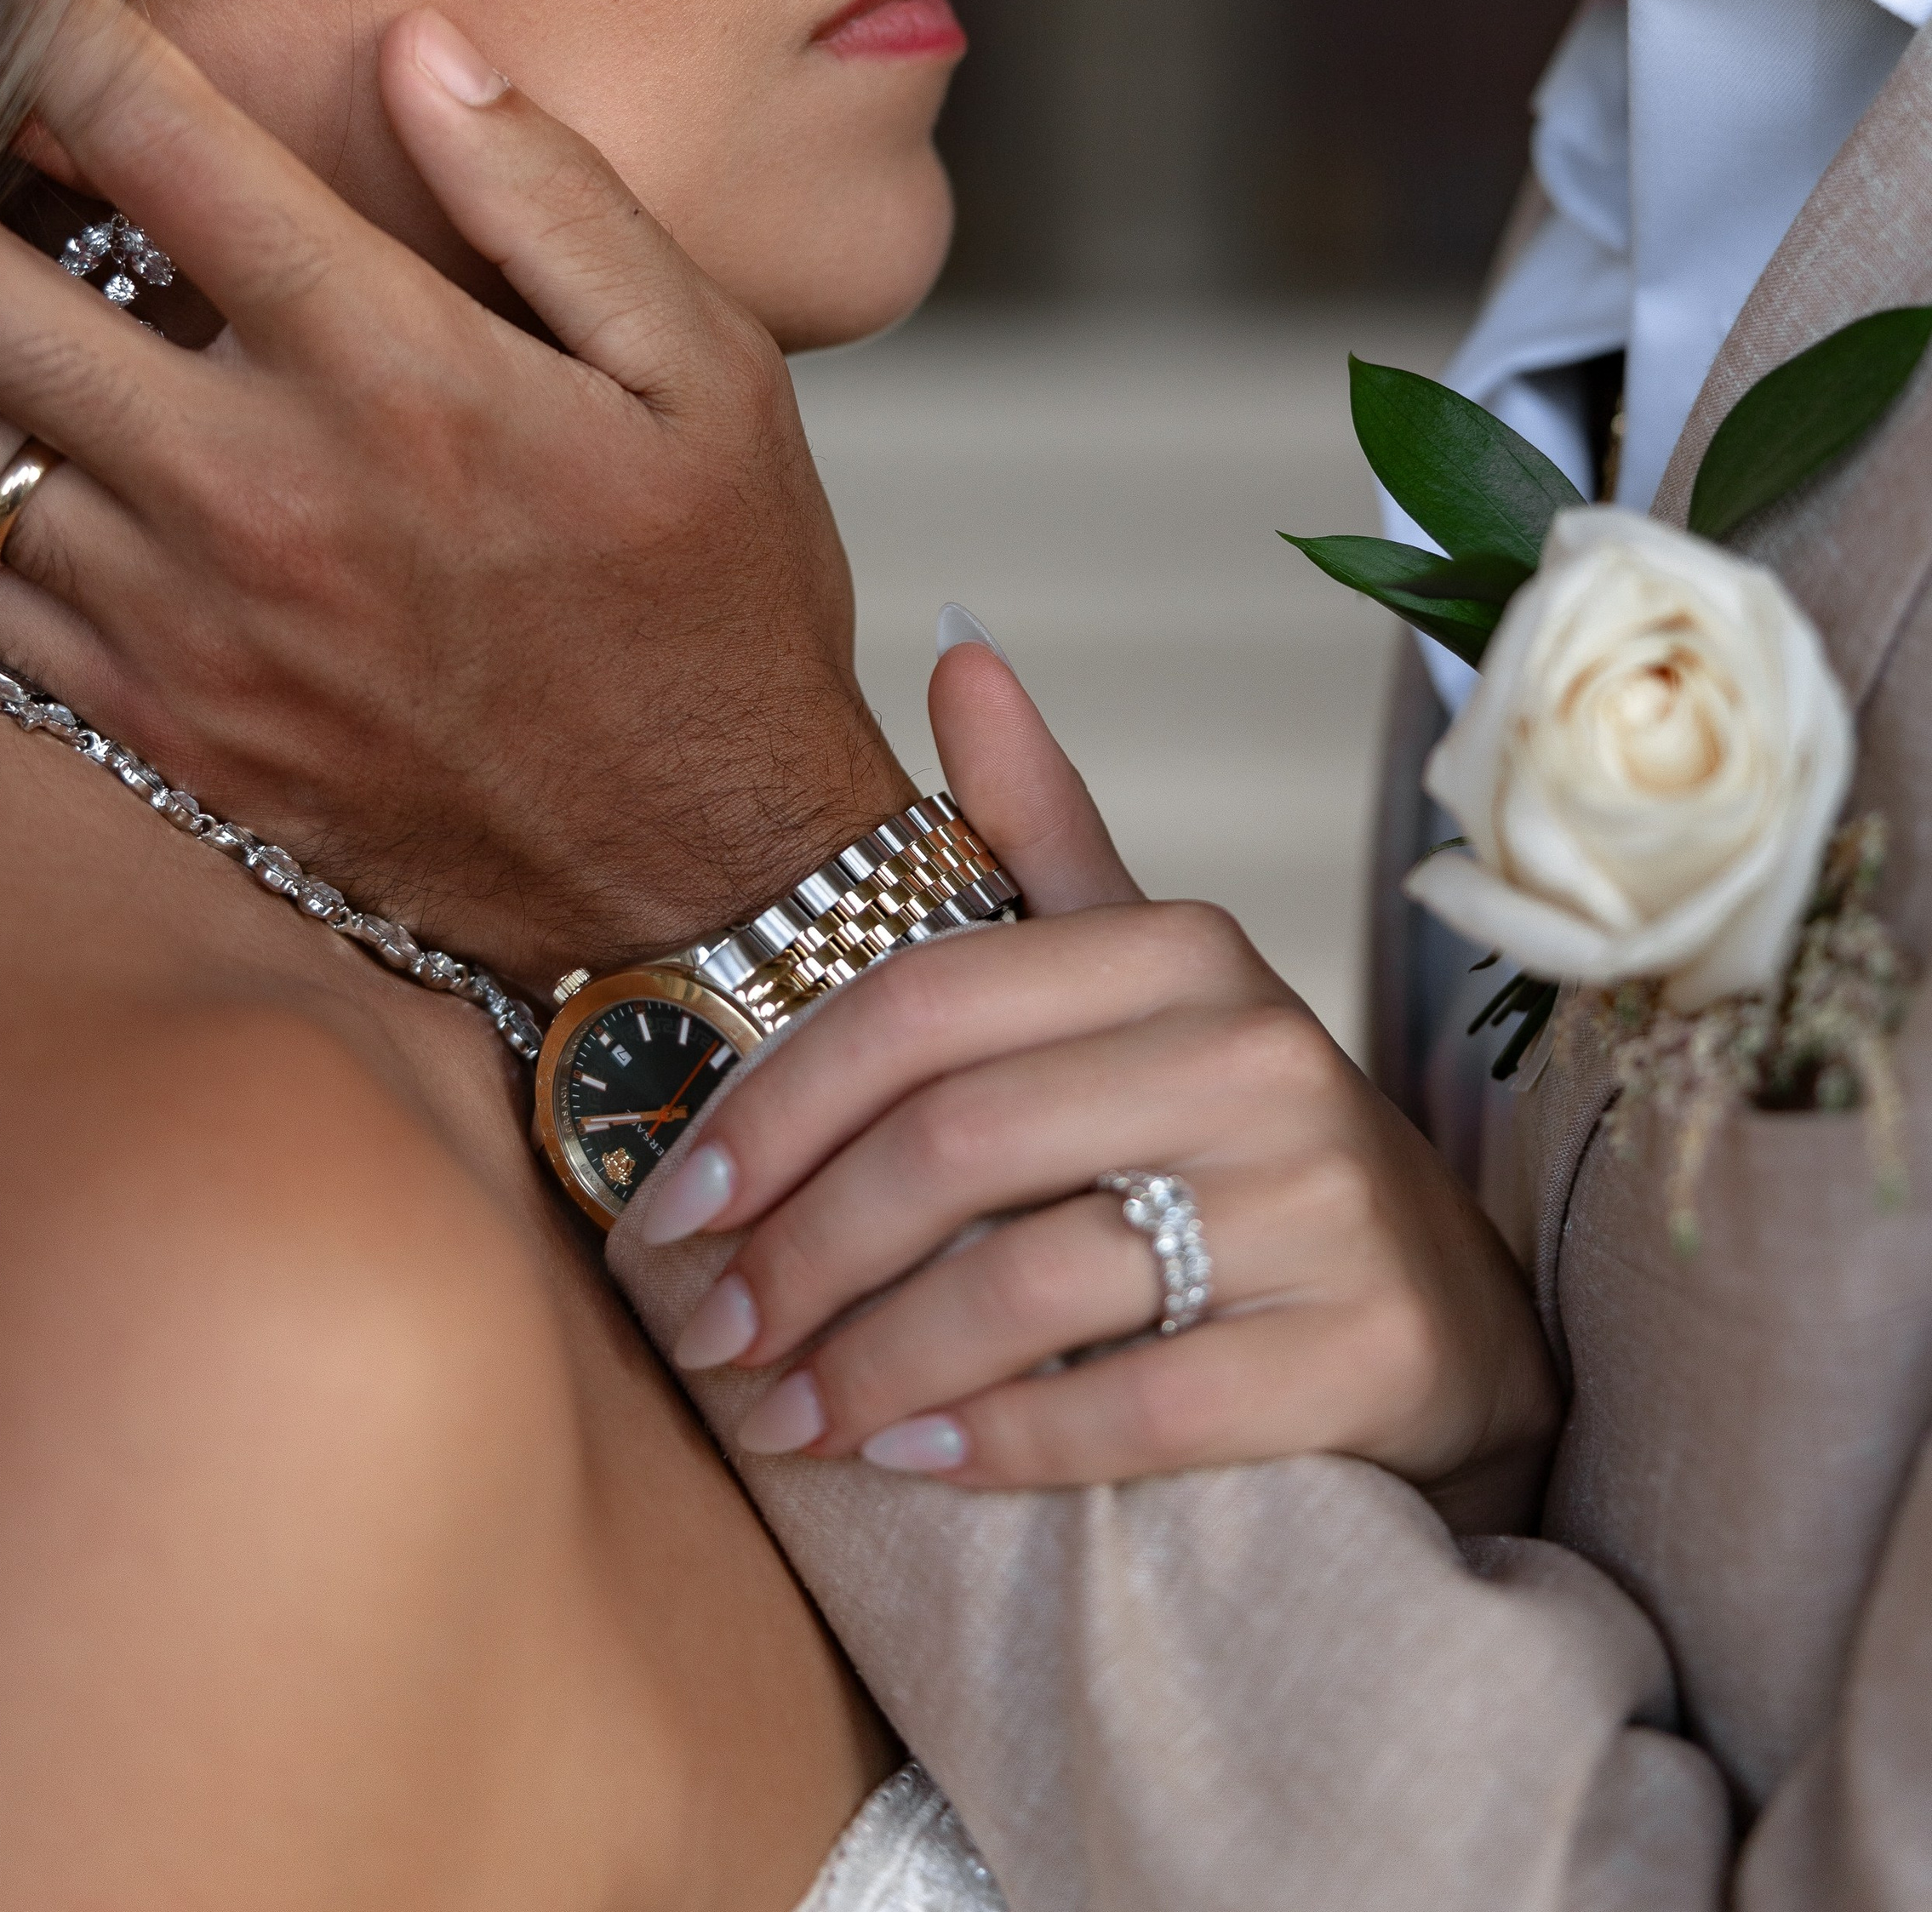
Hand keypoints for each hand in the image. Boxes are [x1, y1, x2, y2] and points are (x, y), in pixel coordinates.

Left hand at [0, 0, 911, 988]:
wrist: (703, 877)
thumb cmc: (717, 604)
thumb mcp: (708, 372)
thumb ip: (553, 198)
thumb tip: (417, 47)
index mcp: (396, 372)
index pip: (157, 148)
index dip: (55, 30)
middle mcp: (259, 492)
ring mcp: (191, 623)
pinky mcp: (164, 728)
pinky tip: (19, 450)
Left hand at [644, 641, 1560, 1520]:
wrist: (1446, 1311)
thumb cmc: (1232, 1136)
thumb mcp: (1141, 973)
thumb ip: (1039, 830)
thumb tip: (957, 651)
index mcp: (1177, 949)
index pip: (917, 1007)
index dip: (771, 1106)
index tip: (671, 1203)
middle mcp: (1258, 1054)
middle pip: (953, 1147)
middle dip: (797, 1254)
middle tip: (708, 1336)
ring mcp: (1321, 1204)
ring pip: (1025, 1285)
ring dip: (867, 1367)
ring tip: (780, 1415)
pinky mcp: (1362, 1349)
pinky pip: (1131, 1408)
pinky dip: (994, 1443)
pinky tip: (904, 1464)